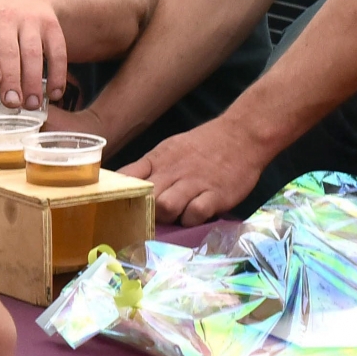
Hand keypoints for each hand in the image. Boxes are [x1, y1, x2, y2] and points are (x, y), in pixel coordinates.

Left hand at [0, 0, 67, 110]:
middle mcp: (6, 17)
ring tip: (32, 105)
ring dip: (34, 80)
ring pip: (34, 52)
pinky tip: (55, 93)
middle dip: (12, 78)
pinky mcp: (52, 26)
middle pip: (10, 51)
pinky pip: (57, 50)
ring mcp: (31, 20)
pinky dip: (58, 73)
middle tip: (12, 103)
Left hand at [119, 113, 275, 225]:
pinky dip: (192, 220)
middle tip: (154, 218)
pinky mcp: (216, 194)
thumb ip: (151, 169)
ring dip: (168, 218)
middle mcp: (173, 170)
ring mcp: (195, 182)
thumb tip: (128, 188)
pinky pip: (195, 214)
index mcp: (158, 159)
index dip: (117, 194)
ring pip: (166, 207)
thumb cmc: (204, 145)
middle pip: (145, 198)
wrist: (242, 134)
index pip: (126, 178)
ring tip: (177, 216)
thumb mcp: (171, 149)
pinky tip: (196, 215)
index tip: (114, 208)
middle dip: (145, 213)